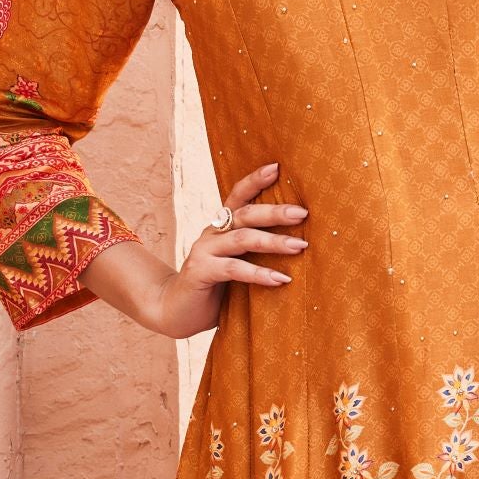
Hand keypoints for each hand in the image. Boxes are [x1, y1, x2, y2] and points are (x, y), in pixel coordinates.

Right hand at [84, 162, 306, 339]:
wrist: (176, 311)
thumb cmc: (215, 288)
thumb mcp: (237, 263)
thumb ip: (255, 252)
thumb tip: (301, 244)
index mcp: (222, 226)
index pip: (238, 196)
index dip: (255, 180)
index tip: (277, 167)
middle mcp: (212, 232)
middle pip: (245, 214)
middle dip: (275, 212)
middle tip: (302, 213)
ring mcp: (204, 250)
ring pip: (242, 238)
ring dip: (273, 241)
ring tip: (300, 246)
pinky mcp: (200, 271)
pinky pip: (234, 269)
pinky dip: (259, 273)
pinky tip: (281, 279)